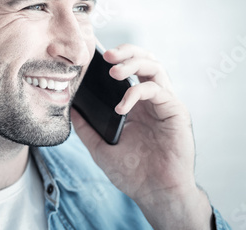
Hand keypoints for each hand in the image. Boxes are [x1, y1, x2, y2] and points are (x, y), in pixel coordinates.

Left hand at [71, 44, 212, 228]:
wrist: (156, 193)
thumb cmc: (133, 174)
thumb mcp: (101, 149)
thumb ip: (86, 129)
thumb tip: (70, 110)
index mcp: (137, 105)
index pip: (131, 70)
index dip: (118, 58)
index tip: (96, 57)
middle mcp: (152, 100)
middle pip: (145, 61)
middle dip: (127, 52)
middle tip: (106, 55)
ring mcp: (165, 104)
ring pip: (155, 68)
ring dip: (133, 63)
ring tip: (113, 71)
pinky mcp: (175, 111)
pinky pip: (157, 90)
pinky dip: (136, 93)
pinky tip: (122, 108)